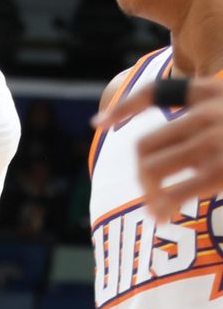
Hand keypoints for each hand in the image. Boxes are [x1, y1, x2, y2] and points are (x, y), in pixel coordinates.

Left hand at [93, 77, 222, 220]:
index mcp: (210, 93)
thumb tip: (140, 130)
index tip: (97, 123)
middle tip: (148, 192)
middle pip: (144, 145)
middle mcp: (209, 112)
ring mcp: (216, 140)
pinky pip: (177, 191)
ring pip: (152, 168)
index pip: (155, 92)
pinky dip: (164, 205)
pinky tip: (163, 216)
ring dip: (148, 194)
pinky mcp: (221, 171)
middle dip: (141, 173)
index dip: (122, 107)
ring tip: (154, 209)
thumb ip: (201, 110)